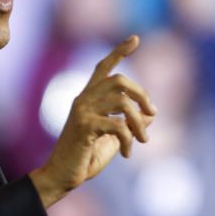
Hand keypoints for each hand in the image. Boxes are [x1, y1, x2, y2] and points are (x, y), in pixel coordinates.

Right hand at [29, 35, 155, 207]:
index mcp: (88, 98)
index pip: (104, 67)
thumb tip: (152, 113)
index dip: (120, 51)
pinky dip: (129, 139)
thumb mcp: (114, 138)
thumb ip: (130, 124)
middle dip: (142, 94)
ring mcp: (82, 111)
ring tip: (143, 141)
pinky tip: (127, 153)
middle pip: (120, 80)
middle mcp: (84, 99)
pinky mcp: (85, 126)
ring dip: (139, 122)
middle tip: (152, 113)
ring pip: (123, 102)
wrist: (61, 177)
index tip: (135, 38)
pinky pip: (118, 125)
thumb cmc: (85, 158)